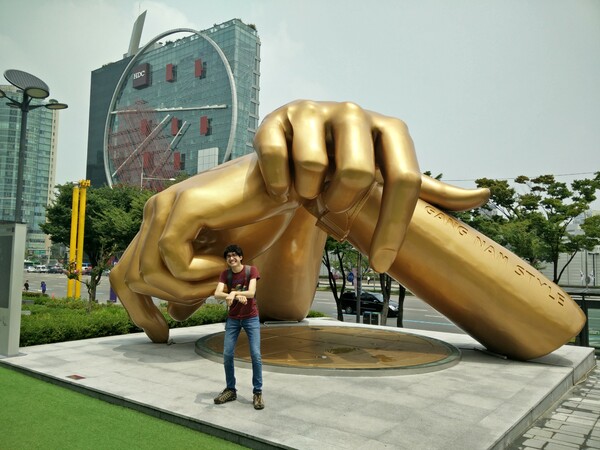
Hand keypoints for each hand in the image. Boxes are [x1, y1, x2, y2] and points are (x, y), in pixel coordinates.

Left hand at [109, 155, 301, 341]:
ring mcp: (166, 206)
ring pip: (149, 273)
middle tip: (198, 308)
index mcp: (159, 221)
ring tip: (219, 281)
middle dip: (153, 309)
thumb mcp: (222, 261)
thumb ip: (195, 285)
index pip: (127, 271)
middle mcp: (155, 211)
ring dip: (186, 290)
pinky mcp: (185, 206)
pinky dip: (199, 273)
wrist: (283, 183)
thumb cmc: (258, 216)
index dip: (137, 309)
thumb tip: (174, 314)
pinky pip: (174, 259)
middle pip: (128, 277)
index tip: (160, 334)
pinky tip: (224, 262)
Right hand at [254, 100, 488, 271]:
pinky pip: (279, 159)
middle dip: (342, 204)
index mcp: (389, 129)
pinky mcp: (278, 116)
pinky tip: (283, 184)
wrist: (294, 162)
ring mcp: (314, 110)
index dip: (395, 227)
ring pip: (315, 166)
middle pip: (358, 174)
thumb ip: (430, 191)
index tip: (383, 265)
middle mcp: (356, 112)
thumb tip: (484, 196)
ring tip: (308, 189)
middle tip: (332, 205)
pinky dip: (280, 185)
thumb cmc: (345, 176)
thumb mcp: (390, 181)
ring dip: (309, 193)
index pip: (405, 180)